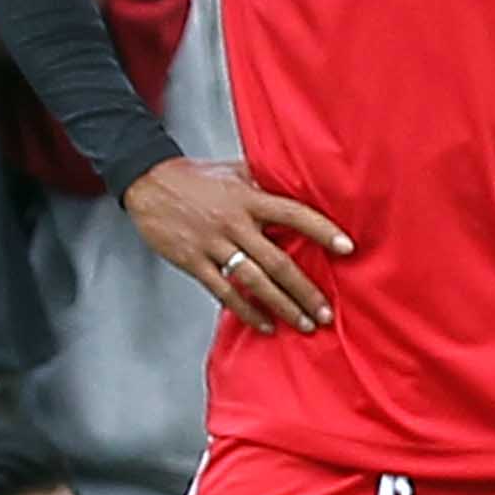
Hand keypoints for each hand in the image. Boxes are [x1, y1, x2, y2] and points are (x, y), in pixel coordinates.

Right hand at [122, 157, 355, 332]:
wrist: (148, 184)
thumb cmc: (194, 177)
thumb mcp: (234, 170)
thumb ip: (265, 181)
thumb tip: (299, 185)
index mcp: (248, 198)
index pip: (294, 214)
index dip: (322, 231)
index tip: (347, 248)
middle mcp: (234, 223)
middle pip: (277, 261)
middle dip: (304, 290)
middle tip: (325, 312)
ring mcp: (213, 244)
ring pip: (254, 281)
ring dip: (282, 306)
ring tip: (304, 324)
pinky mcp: (193, 262)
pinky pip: (224, 292)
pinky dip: (246, 311)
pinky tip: (264, 325)